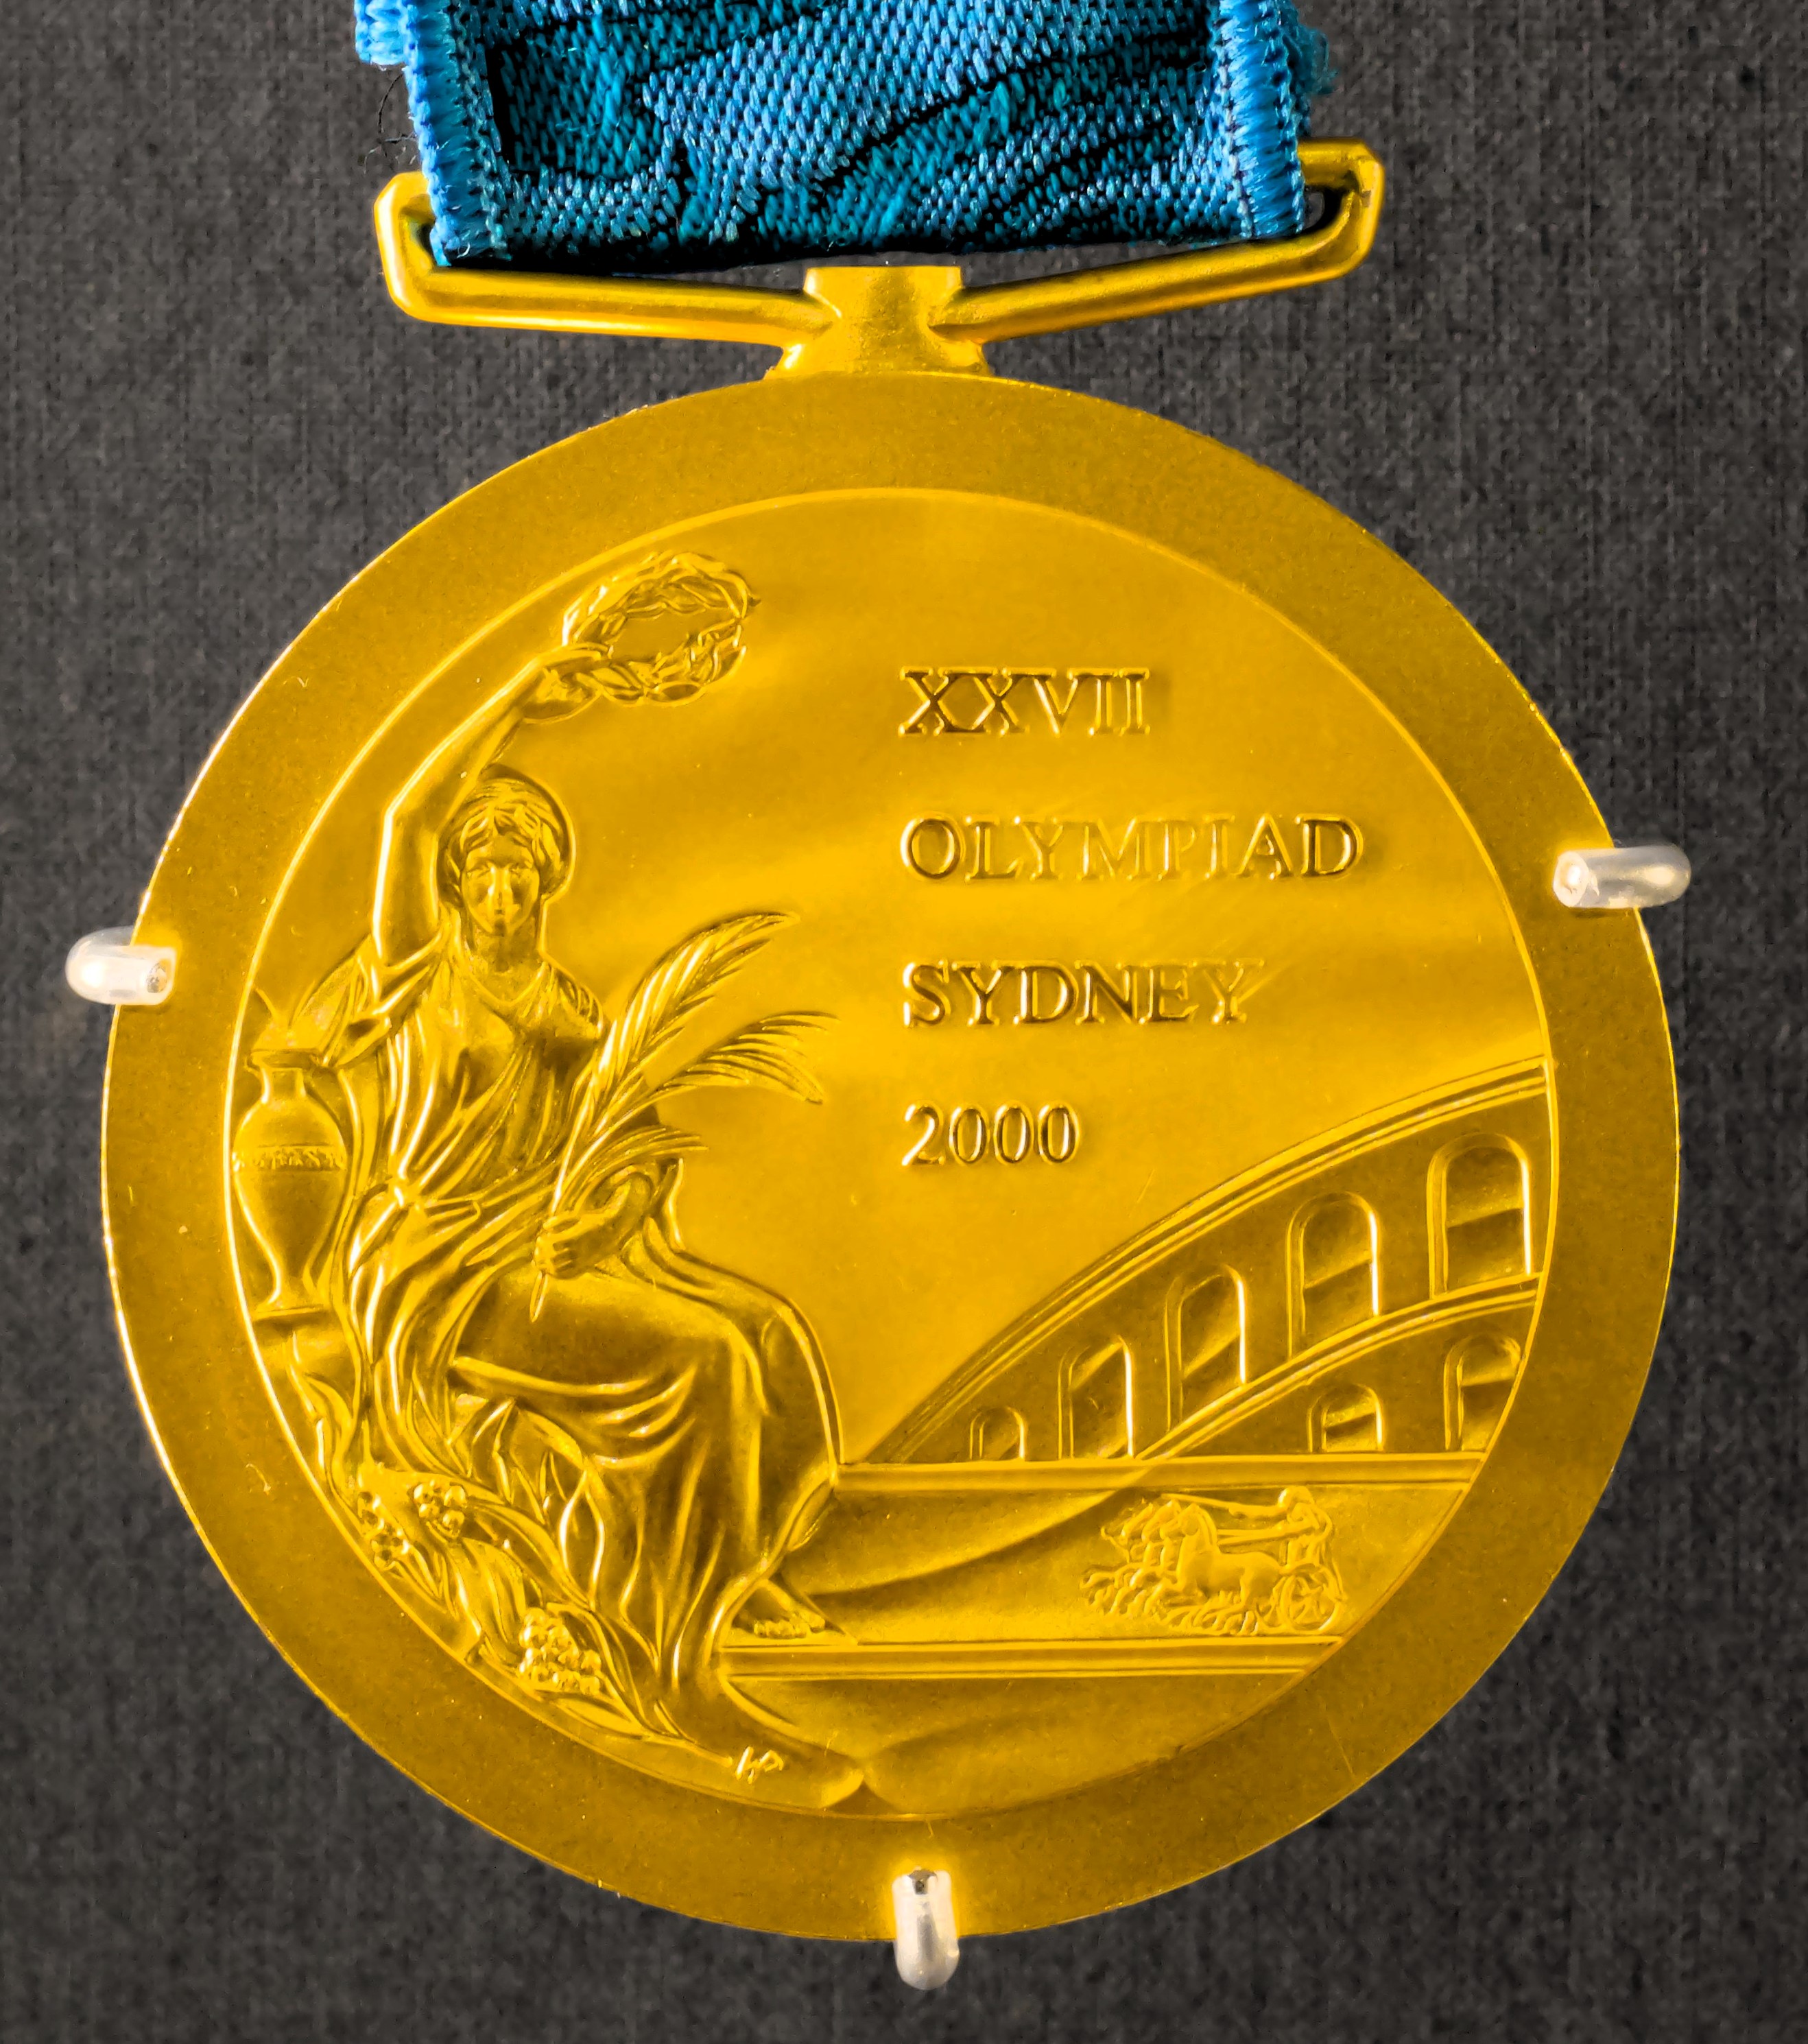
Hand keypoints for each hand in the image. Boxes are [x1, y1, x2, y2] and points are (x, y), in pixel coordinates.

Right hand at [513, 652, 604, 724]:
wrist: (513, 710)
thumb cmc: (534, 710)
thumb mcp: (564, 704)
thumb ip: (579, 697)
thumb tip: (598, 691)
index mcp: (552, 670)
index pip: (575, 660)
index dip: (590, 657)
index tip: (608, 657)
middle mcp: (550, 662)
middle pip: (575, 652)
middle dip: (593, 650)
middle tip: (612, 649)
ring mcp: (545, 661)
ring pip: (573, 652)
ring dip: (591, 650)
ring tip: (608, 650)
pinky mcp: (543, 664)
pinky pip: (566, 658)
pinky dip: (582, 656)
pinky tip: (596, 656)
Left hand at [533, 1177, 647, 1279]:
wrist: (614, 1231)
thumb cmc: (594, 1220)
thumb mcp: (577, 1216)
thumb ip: (560, 1220)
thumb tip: (544, 1227)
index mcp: (575, 1237)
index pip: (553, 1244)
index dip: (543, 1244)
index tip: (539, 1239)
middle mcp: (578, 1251)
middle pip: (553, 1258)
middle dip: (541, 1256)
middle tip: (536, 1253)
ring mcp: (582, 1261)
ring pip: (559, 1269)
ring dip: (546, 1268)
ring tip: (539, 1264)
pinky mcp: (585, 1267)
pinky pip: (569, 1275)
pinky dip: (557, 1276)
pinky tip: (551, 1273)